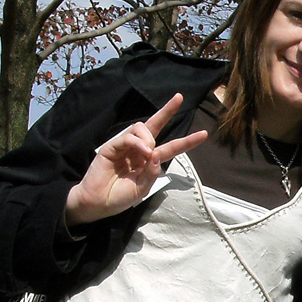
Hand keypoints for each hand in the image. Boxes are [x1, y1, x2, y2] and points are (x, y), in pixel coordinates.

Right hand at [65, 94, 207, 225]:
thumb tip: (157, 154)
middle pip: (155, 125)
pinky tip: (143, 151)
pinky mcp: (112, 146)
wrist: (98, 203)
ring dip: (149, 138)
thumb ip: (152, 172)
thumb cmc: (120, 197)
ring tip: (147, 153)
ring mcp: (126, 147)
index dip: (187, 141)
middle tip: (179, 97)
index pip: (171, 147)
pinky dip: (138, 142)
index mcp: (150, 161)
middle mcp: (139, 150)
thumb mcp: (142, 188)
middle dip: (167, 111)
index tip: (204, 134)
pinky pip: (128, 137)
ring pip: (142, 128)